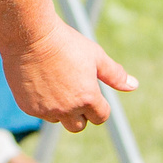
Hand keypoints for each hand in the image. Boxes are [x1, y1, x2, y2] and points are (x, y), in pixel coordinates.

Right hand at [2, 20, 137, 132]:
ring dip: (60, 109)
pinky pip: (40, 112)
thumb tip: (133, 85)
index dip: (99, 105)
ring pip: (58, 119)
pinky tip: (40, 81)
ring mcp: (46, 110)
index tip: (91, 91)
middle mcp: (67, 109)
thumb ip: (115, 75)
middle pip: (78, 126)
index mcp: (87, 98)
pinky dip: (42, 102)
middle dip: (80, 113)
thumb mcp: (95, 56)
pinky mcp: (28, 108)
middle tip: (74, 90)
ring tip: (55, 82)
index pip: (100, 116)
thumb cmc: (66, 43)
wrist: (30, 36)